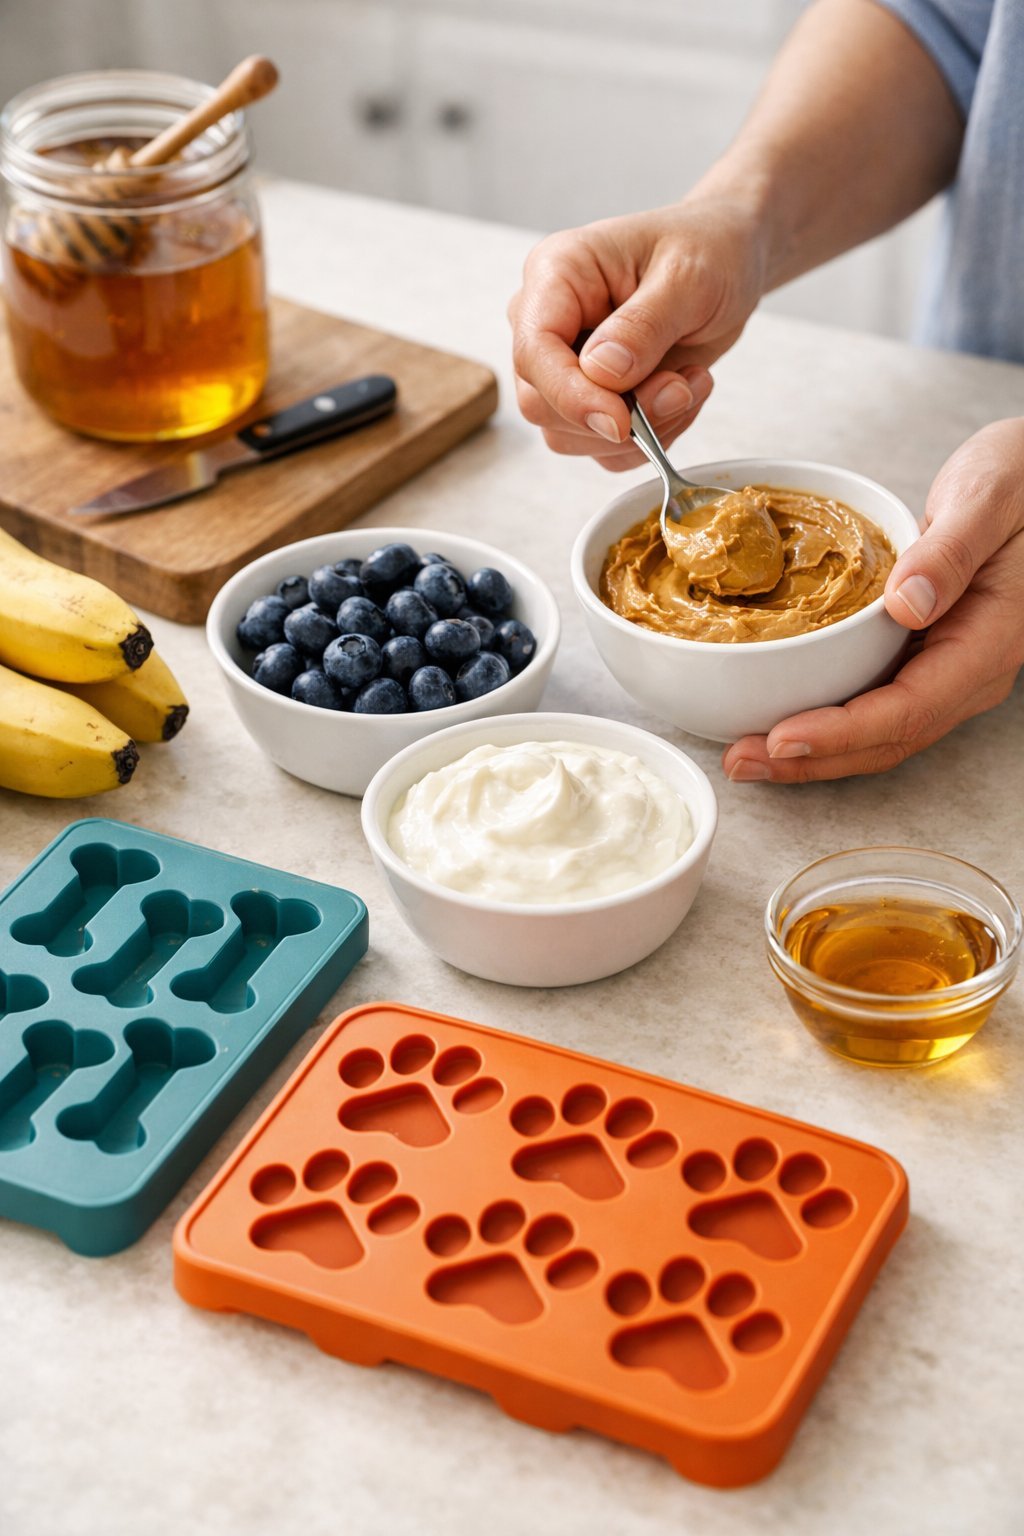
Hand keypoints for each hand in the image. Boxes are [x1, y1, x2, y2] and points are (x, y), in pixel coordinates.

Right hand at [508, 195, 767, 469]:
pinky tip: (683, 395)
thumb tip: (600, 373)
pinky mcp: (590, 398)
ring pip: (570, 435)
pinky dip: (650, 439)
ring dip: (641, 430)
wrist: (729, 260)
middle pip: (542, 404)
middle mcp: (549, 323)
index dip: (571, 396)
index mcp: (556, 275)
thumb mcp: (688, 277)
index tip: (621, 422)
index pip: (534, 352)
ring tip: (691, 383)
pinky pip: (603, 447)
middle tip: (680, 390)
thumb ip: (643, 326)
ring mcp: (564, 365)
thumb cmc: (706, 248)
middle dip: (616, 416)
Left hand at [723, 418, 1023, 781]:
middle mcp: (968, 670)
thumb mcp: (989, 497)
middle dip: (811, 759)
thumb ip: (951, 551)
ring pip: (876, 732)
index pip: (909, 709)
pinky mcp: (924, 655)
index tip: (782, 736)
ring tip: (745, 755)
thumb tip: (908, 603)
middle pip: (885, 739)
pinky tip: (777, 716)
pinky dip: (823, 719)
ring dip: (811, 751)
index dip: (841, 732)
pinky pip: (872, 703)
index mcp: (988, 642)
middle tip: (741, 761)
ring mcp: (946, 668)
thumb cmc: (1021, 478)